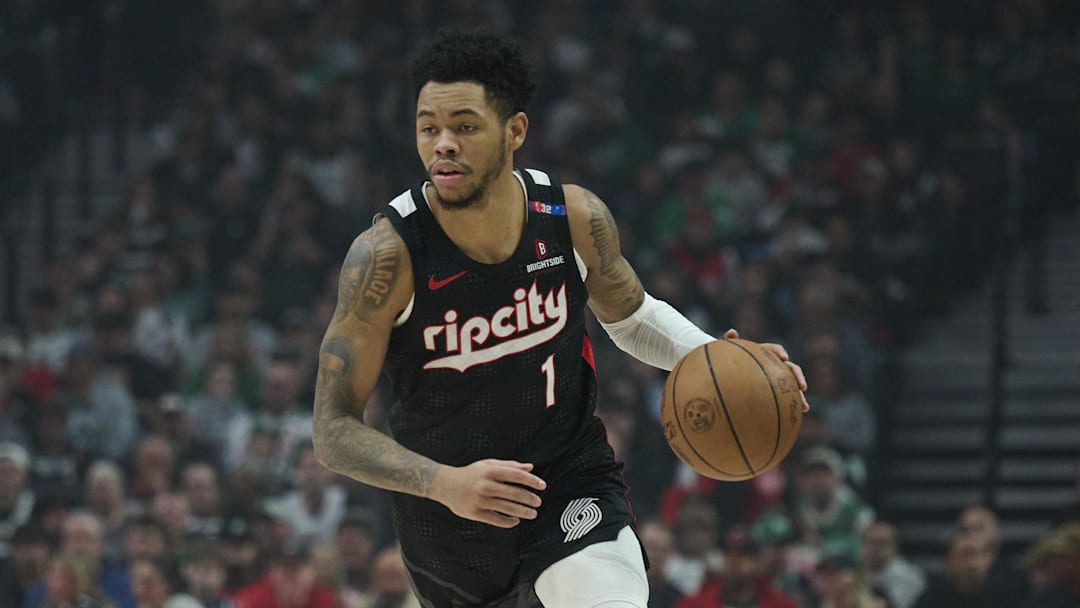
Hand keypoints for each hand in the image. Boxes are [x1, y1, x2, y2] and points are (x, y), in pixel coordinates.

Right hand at [430, 459, 546, 528]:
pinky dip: (508, 521)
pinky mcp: (476, 513)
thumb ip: (510, 465)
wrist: (445, 485)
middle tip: (538, 502)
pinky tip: (516, 520)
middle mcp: (486, 486)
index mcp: (490, 471)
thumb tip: (530, 468)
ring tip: (532, 513)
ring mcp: (480, 501)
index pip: (516, 476)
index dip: (531, 481)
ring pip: (507, 508)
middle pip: (514, 493)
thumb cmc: (470, 473)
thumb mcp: (488, 464)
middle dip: (529, 499)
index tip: (542, 485)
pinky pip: (496, 520)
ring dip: (523, 511)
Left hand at [724, 329, 809, 411]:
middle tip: (803, 386)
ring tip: (804, 407)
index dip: (780, 352)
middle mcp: (773, 365)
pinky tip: (797, 415)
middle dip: (798, 377)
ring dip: (799, 395)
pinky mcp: (775, 390)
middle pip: (790, 369)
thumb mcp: (728, 353)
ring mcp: (776, 378)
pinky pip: (785, 398)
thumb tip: (732, 331)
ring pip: (791, 385)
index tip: (784, 357)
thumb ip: (730, 342)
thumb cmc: (728, 361)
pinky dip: (792, 405)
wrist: (730, 373)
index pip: (774, 350)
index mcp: (762, 353)